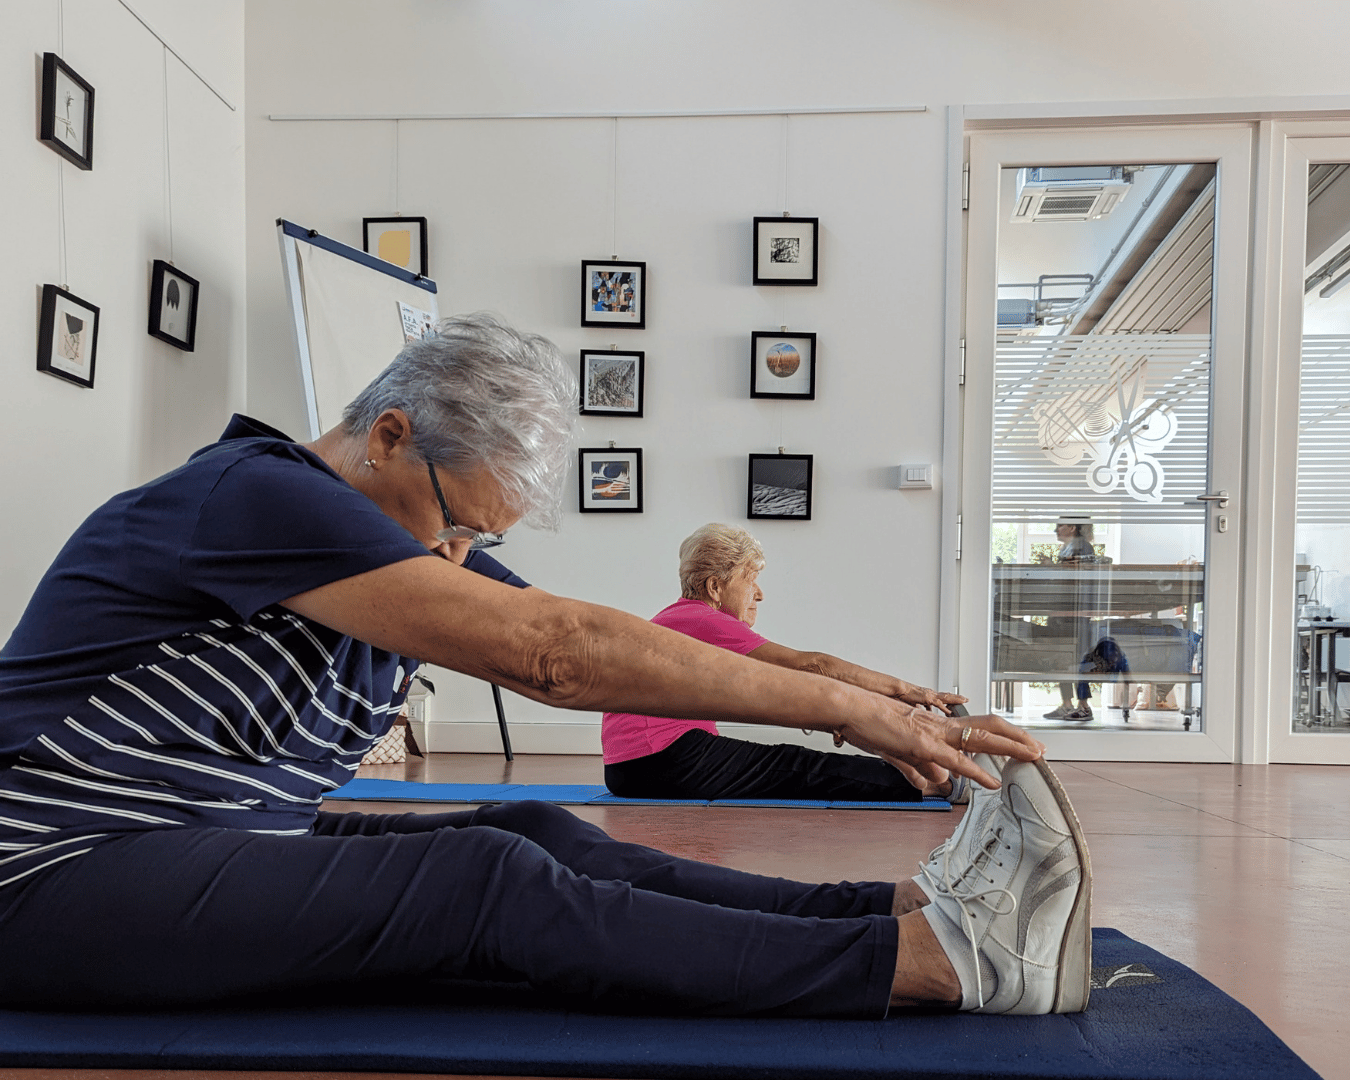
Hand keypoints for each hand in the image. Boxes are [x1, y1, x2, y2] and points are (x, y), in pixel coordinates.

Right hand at [835, 704, 1045, 790]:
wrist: (854, 707)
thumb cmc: (872, 723)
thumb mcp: (903, 749)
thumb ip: (923, 765)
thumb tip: (939, 779)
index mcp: (939, 725)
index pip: (980, 726)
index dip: (1003, 734)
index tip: (1021, 743)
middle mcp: (943, 726)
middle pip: (991, 727)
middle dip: (1019, 738)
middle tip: (1040, 749)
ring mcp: (935, 733)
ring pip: (983, 738)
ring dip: (1012, 748)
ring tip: (1033, 757)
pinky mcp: (923, 744)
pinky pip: (956, 759)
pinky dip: (976, 771)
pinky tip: (990, 782)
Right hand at [892, 680, 966, 714]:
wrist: (900, 690)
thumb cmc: (905, 695)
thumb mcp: (915, 702)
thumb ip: (921, 707)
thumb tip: (923, 711)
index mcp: (930, 695)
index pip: (943, 697)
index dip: (951, 698)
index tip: (957, 700)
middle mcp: (932, 694)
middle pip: (948, 696)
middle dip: (957, 698)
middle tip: (966, 699)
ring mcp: (931, 695)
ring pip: (947, 697)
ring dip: (956, 700)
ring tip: (964, 701)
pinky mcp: (928, 698)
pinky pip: (939, 704)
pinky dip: (945, 708)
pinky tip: (950, 712)